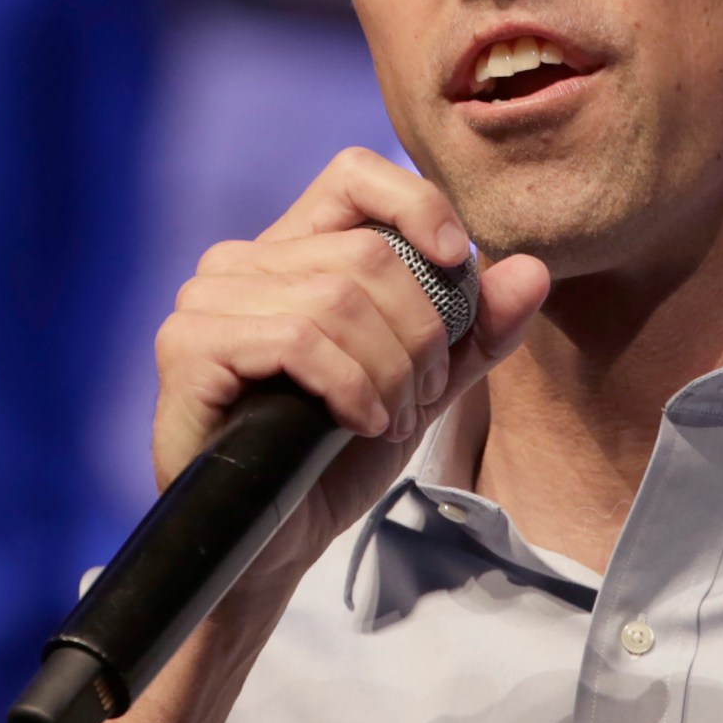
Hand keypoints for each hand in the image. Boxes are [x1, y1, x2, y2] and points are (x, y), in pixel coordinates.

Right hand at [152, 148, 548, 604]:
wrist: (273, 547)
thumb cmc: (332, 461)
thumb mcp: (423, 388)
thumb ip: (473, 332)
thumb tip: (533, 270)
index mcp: (291, 253)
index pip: (355, 175)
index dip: (417, 205)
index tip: (457, 263)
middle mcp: (239, 264)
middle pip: (366, 254)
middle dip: (420, 333)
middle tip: (423, 395)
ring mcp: (205, 303)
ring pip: (337, 298)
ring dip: (389, 371)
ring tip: (390, 420)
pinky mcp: (189, 350)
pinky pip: (297, 340)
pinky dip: (350, 386)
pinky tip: (359, 423)